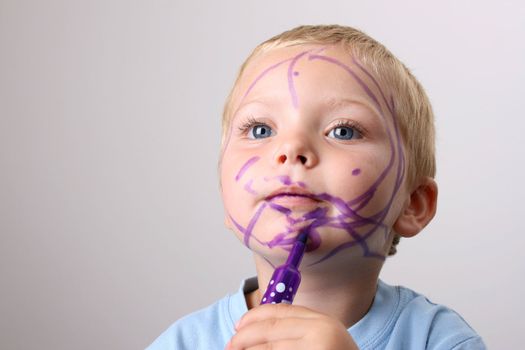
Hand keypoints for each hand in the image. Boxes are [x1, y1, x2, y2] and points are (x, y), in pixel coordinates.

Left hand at [226, 303, 358, 349]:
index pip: (279, 311)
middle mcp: (320, 332)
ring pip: (269, 348)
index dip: (253, 317)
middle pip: (270, 329)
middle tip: (230, 345)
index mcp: (322, 321)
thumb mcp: (322, 339)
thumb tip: (251, 330)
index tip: (238, 326)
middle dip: (244, 337)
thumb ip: (295, 330)